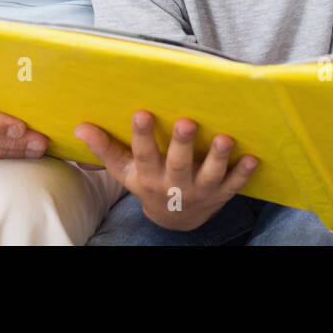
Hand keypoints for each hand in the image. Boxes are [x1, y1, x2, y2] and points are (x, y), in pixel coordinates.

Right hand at [75, 112, 257, 231]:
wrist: (173, 220)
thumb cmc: (148, 183)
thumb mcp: (124, 172)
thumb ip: (106, 149)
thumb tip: (80, 126)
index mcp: (148, 176)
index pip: (143, 154)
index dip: (142, 135)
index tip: (141, 112)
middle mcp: (174, 184)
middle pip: (178, 164)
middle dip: (182, 144)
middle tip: (187, 122)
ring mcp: (199, 191)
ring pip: (210, 174)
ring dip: (218, 157)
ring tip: (226, 138)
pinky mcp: (221, 194)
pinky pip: (235, 185)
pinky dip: (243, 173)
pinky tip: (252, 157)